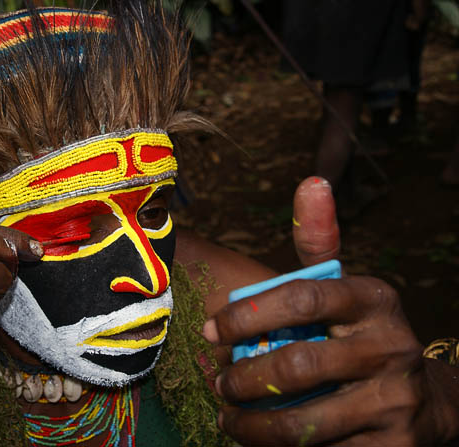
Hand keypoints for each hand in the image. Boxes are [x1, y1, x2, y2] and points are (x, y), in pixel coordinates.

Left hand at [203, 177, 452, 445]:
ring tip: (229, 416)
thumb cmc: (362, 335)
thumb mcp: (347, 288)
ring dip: (251, 423)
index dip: (248, 314)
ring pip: (303, 422)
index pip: (303, 296)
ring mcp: (395, 402)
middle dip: (243, 378)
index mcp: (374, 299)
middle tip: (218, 381)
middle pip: (297, 365)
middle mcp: (390, 348)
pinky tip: (260, 437)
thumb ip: (320, 244)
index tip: (211, 328)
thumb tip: (311, 183)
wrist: (425, 401)